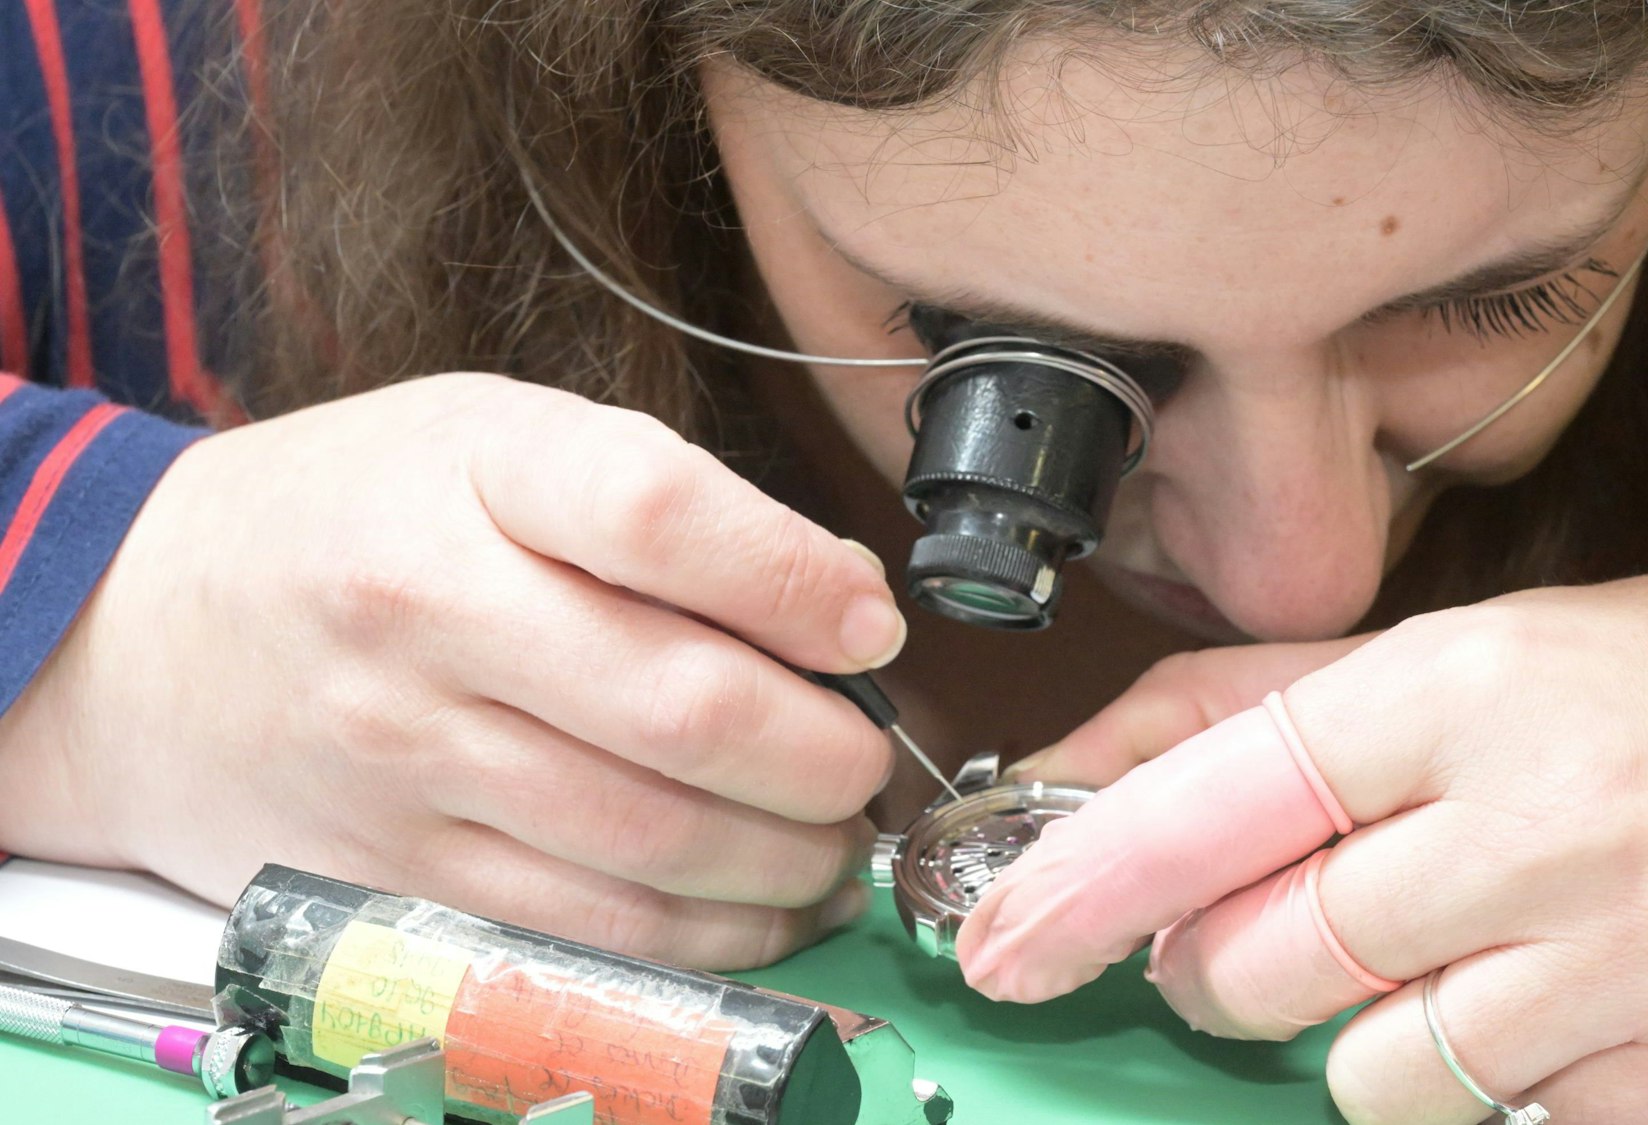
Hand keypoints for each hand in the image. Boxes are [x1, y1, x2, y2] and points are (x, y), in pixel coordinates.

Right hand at [0, 374, 905, 969]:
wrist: (140, 637)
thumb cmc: (353, 519)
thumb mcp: (492, 440)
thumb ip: (659, 498)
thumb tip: (841, 601)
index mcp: (469, 475)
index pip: (658, 515)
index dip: (799, 581)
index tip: (870, 626)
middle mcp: (428, 619)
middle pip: (683, 709)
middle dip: (825, 755)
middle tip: (865, 759)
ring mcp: (405, 763)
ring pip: (651, 842)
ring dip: (789, 859)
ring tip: (832, 839)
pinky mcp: (395, 879)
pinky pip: (589, 930)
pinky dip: (709, 935)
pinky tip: (760, 905)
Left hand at [959, 562, 1647, 1122]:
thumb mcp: (1455, 648)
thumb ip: (1248, 707)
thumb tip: (1074, 773)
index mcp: (1459, 689)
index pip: (1223, 792)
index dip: (1089, 876)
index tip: (1002, 941)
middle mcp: (1534, 821)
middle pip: (1270, 961)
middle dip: (1221, 971)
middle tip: (1272, 932)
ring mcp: (1616, 958)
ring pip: (1364, 1072)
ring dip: (1351, 1040)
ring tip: (1434, 961)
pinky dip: (1473, 1090)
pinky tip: (1528, 1011)